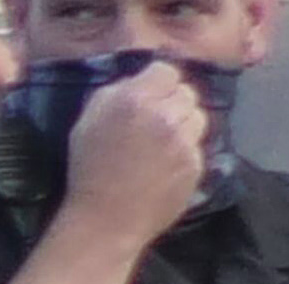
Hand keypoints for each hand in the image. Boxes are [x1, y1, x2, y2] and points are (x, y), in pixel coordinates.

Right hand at [52, 62, 211, 257]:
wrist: (108, 218)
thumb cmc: (90, 166)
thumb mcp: (89, 117)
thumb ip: (116, 91)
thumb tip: (138, 81)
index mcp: (136, 99)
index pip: (167, 70)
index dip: (157, 79)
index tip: (149, 91)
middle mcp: (166, 117)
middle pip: (187, 92)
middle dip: (173, 99)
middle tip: (157, 115)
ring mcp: (185, 144)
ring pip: (199, 116)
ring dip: (184, 121)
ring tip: (166, 137)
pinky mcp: (196, 167)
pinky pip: (198, 145)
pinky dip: (186, 148)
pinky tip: (168, 161)